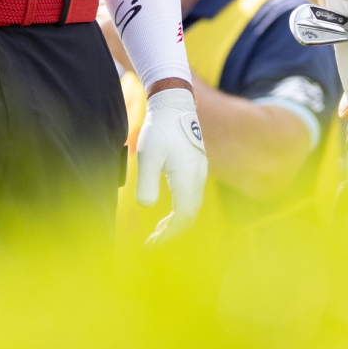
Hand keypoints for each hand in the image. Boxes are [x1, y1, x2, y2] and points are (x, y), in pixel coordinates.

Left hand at [135, 83, 206, 243]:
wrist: (175, 104)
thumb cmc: (160, 129)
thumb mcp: (147, 156)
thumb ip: (147, 183)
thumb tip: (147, 207)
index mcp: (187, 179)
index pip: (183, 216)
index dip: (169, 234)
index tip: (152, 243)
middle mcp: (198, 178)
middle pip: (190, 215)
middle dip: (173, 232)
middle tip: (153, 242)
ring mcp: (200, 172)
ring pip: (193, 206)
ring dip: (177, 221)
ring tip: (158, 231)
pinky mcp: (197, 167)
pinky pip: (193, 196)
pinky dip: (182, 209)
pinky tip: (168, 211)